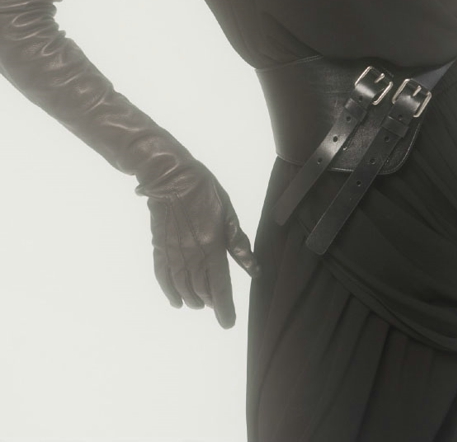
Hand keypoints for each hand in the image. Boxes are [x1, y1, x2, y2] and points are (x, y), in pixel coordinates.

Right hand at [136, 163, 261, 328]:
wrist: (170, 178)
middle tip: (218, 307)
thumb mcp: (228, 213)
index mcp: (211, 246)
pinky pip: (163, 278)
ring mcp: (172, 254)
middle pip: (201, 290)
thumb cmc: (204, 191)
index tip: (228, 323)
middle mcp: (191, 255)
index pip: (219, 286)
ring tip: (201, 303)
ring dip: (193, 299)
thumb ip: (238, 244)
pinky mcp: (159, 249)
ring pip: (182, 288)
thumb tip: (254, 269)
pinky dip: (170, 292)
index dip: (224, 307)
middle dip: (211, 302)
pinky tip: (176, 300)